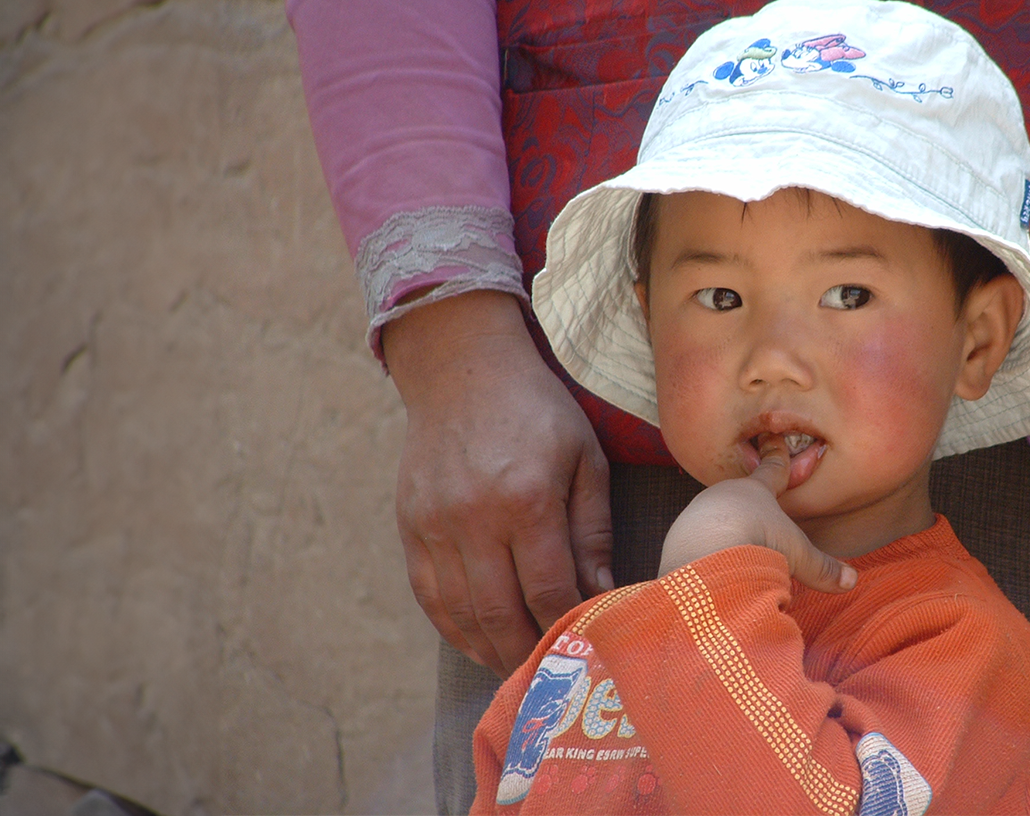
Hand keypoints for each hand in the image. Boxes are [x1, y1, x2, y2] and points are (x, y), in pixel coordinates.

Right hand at [384, 290, 612, 677]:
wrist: (462, 370)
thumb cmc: (538, 412)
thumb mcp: (585, 459)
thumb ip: (593, 531)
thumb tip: (603, 594)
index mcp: (525, 500)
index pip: (549, 591)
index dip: (569, 627)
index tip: (590, 647)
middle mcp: (473, 519)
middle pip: (501, 615)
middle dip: (530, 654)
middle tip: (556, 675)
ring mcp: (434, 525)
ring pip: (461, 614)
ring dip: (491, 651)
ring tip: (521, 668)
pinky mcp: (410, 526)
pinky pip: (429, 596)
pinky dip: (454, 628)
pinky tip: (480, 642)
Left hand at [658, 435, 856, 592]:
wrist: (706, 551)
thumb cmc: (758, 540)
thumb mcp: (797, 554)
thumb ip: (823, 568)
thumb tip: (851, 581)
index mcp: (756, 491)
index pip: (772, 469)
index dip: (776, 455)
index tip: (773, 437)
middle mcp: (724, 496)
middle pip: (739, 495)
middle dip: (747, 504)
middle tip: (756, 514)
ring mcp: (699, 514)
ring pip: (715, 519)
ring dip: (725, 533)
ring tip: (736, 553)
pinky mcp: (679, 538)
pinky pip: (696, 543)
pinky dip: (707, 553)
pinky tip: (713, 570)